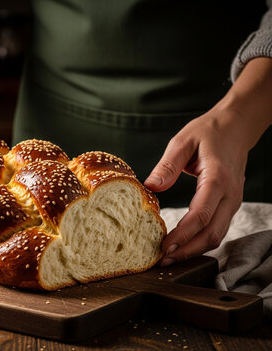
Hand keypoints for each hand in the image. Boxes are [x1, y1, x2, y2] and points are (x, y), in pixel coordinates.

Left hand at [144, 107, 247, 265]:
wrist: (236, 127)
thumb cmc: (208, 132)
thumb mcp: (183, 141)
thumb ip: (167, 165)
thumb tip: (151, 186)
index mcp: (217, 178)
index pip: (201, 214)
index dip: (182, 235)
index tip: (164, 247)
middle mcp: (230, 194)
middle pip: (211, 233)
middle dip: (187, 251)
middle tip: (162, 260)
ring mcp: (233, 201)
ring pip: (217, 236)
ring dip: (193, 250)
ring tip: (169, 258)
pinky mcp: (229, 205)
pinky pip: (217, 229)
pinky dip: (200, 242)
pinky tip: (183, 246)